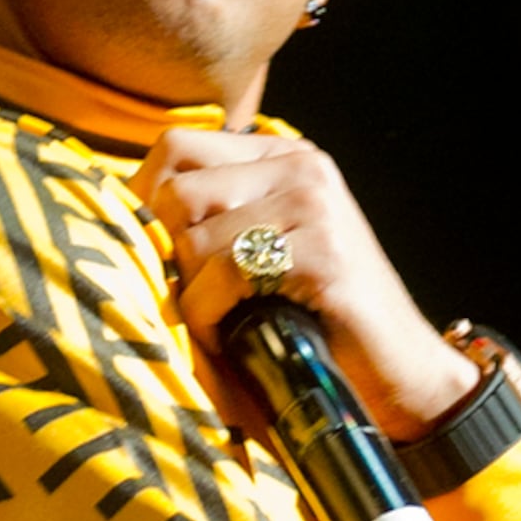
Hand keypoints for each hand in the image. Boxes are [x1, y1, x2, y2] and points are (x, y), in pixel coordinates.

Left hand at [135, 128, 478, 438]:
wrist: (402, 374)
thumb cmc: (316, 319)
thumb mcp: (261, 249)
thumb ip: (211, 217)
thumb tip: (117, 212)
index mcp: (283, 156)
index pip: (176, 146)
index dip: (144, 199)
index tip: (151, 251)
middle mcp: (302, 166)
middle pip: (178, 185)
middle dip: (168, 249)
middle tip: (191, 294)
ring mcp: (316, 206)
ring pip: (196, 234)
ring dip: (191, 292)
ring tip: (217, 321)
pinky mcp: (322, 254)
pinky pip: (225, 272)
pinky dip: (211, 314)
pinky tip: (231, 337)